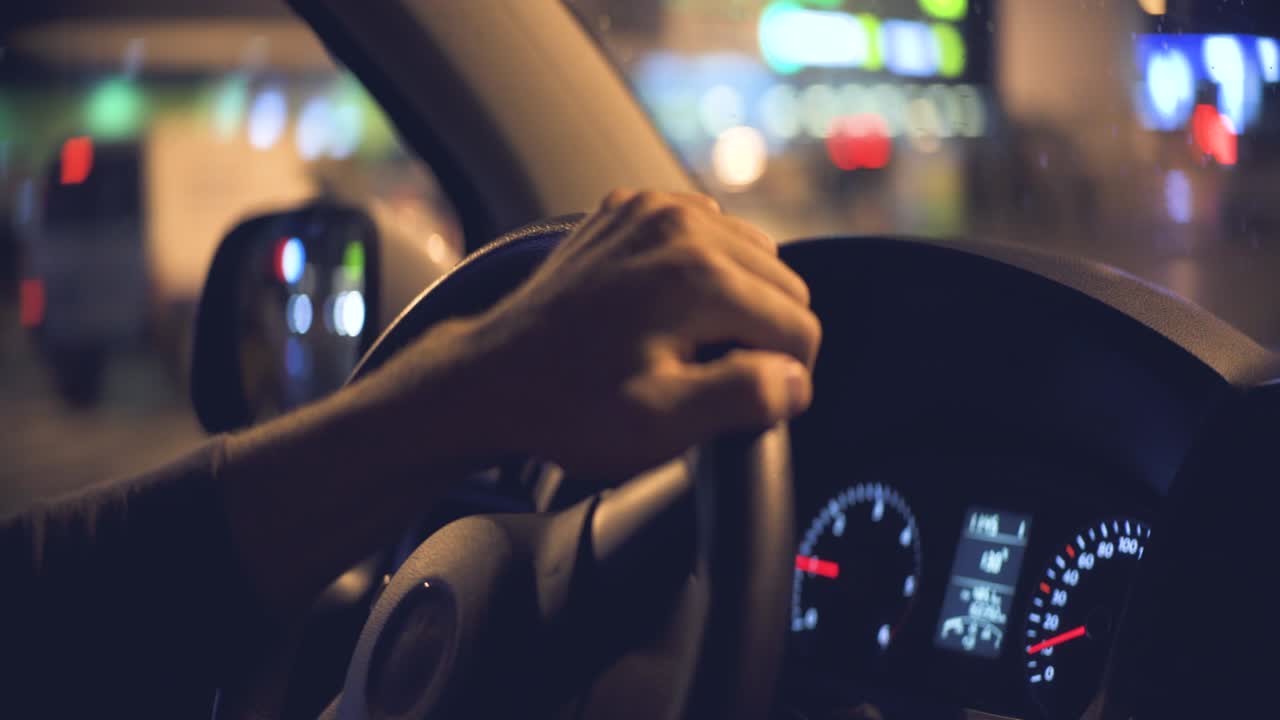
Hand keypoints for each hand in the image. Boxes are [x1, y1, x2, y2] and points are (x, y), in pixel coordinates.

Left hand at [449, 189, 821, 476]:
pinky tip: (670, 308)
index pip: (799, 326)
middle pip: (784, 283)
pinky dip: (705, 267)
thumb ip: (744, 397)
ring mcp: (652, 207)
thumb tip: (794, 379)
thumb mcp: (661, 423)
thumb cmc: (571, 406)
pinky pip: (707, 230)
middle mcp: (681, 224)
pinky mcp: (630, 207)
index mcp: (699, 275)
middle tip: (714, 377)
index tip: (746, 403)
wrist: (491, 377)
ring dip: (740, 299)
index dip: (785, 378)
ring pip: (752, 253)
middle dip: (764, 334)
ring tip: (692, 344)